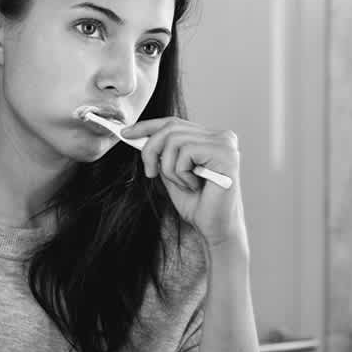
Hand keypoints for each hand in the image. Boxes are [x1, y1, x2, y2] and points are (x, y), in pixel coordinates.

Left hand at [120, 117, 247, 251]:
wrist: (216, 229)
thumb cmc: (198, 205)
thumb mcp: (173, 174)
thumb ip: (163, 155)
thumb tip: (140, 137)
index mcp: (211, 139)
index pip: (175, 122)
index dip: (148, 126)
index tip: (126, 133)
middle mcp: (222, 137)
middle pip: (171, 128)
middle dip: (151, 151)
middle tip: (150, 173)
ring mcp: (225, 144)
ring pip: (175, 141)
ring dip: (170, 168)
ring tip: (183, 185)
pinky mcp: (225, 154)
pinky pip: (186, 153)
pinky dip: (182, 173)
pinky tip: (194, 186)